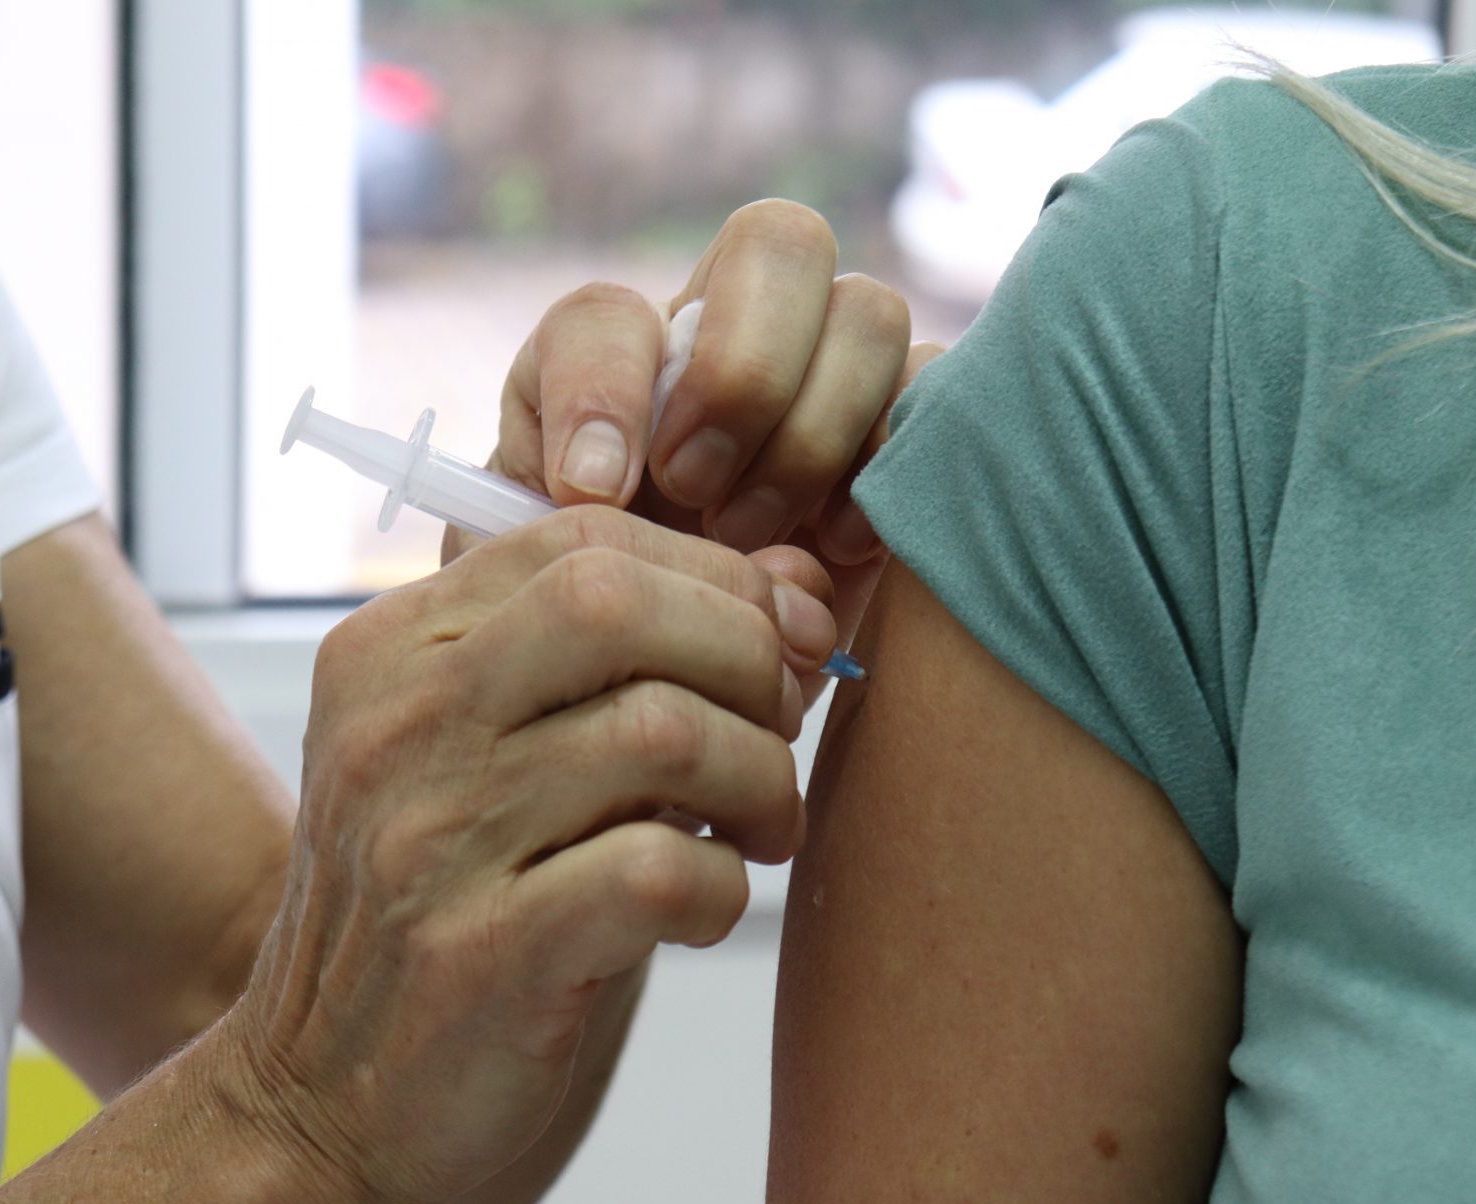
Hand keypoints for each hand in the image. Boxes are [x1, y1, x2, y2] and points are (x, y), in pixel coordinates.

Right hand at [213, 506, 834, 1203]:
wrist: (316, 1101)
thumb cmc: (444, 909)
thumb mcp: (488, 758)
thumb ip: (624, 662)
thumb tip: (801, 586)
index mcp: (392, 650)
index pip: (584, 536)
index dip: (718, 575)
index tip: (779, 644)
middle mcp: (398, 727)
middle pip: (618, 602)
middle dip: (744, 657)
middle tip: (777, 732)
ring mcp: (429, 841)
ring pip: (663, 732)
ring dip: (759, 781)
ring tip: (759, 832)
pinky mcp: (481, 956)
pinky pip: (659, 872)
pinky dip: (724, 889)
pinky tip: (706, 908)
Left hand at [470, 199, 943, 672]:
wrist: (695, 690)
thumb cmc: (615, 618)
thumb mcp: (542, 565)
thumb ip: (553, 507)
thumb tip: (614, 486)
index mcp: (627, 360)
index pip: (611, 313)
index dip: (605, 388)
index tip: (591, 492)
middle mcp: (741, 337)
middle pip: (780, 240)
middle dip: (741, 371)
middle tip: (694, 491)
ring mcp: (838, 377)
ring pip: (868, 313)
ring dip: (809, 432)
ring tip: (754, 538)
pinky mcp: (909, 440)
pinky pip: (934, 394)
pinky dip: (882, 465)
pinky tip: (832, 548)